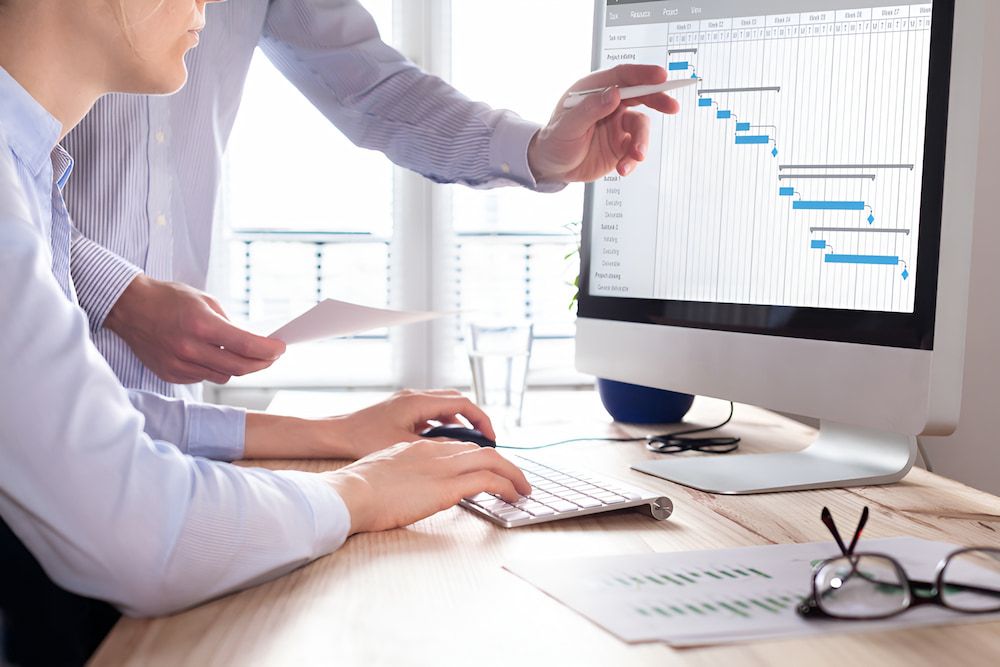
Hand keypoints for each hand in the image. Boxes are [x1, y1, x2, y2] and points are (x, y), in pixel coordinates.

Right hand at [106, 274, 285, 383]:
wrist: (129, 308)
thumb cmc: (168, 299)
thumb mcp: (205, 301)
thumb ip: (229, 324)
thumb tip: (251, 343)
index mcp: (201, 325)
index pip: (246, 346)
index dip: (269, 350)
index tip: (280, 348)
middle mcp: (190, 348)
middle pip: (240, 367)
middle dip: (261, 363)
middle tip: (271, 356)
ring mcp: (179, 364)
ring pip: (223, 375)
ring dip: (237, 366)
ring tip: (240, 353)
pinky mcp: (170, 374)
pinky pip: (203, 377)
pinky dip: (213, 368)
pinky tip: (210, 355)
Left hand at [244, 389, 495, 460]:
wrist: (334, 435)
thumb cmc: (363, 440)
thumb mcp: (405, 446)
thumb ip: (435, 446)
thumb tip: (460, 452)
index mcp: (418, 402)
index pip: (462, 404)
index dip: (481, 420)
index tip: (492, 438)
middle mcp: (415, 396)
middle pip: (456, 401)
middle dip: (474, 419)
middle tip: (486, 440)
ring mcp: (407, 401)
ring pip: (443, 406)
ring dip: (459, 422)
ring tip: (469, 444)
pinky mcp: (400, 410)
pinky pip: (431, 413)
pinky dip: (443, 424)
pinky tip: (443, 443)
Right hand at [323, 440, 531, 534]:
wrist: (350, 494)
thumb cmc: (356, 491)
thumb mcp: (381, 473)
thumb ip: (400, 474)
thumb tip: (405, 487)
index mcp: (417, 448)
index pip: (457, 447)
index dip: (477, 458)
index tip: (487, 469)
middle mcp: (434, 451)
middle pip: (480, 451)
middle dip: (502, 464)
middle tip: (516, 478)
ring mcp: (442, 467)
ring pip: (492, 461)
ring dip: (512, 474)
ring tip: (523, 489)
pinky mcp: (448, 486)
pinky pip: (489, 480)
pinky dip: (507, 486)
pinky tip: (514, 496)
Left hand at [527, 64, 680, 183]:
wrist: (552, 167)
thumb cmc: (555, 141)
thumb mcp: (567, 126)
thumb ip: (590, 109)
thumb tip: (614, 94)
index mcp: (594, 90)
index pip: (622, 76)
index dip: (643, 74)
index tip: (661, 76)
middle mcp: (610, 104)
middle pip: (641, 95)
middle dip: (658, 99)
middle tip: (672, 106)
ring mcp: (617, 124)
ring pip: (640, 127)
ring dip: (641, 142)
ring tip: (635, 157)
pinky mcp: (621, 145)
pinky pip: (635, 149)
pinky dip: (633, 160)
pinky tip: (623, 169)